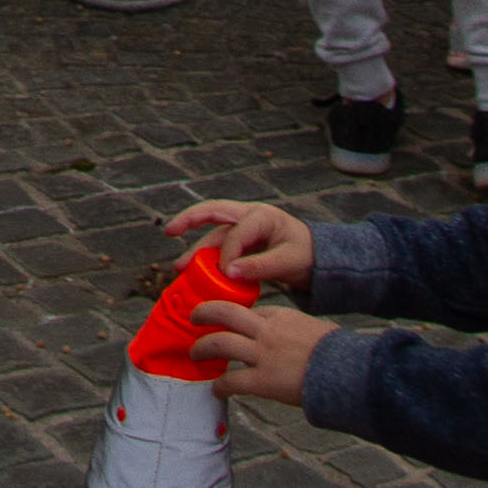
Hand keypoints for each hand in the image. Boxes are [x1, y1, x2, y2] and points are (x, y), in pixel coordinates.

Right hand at [167, 193, 315, 289]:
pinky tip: (194, 271)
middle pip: (213, 212)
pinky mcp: (241, 241)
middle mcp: (248, 216)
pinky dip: (205, 256)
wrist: (318, 259)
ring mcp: (243, 227)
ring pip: (213, 233)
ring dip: (194, 248)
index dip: (228, 254)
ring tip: (178, 268)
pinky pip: (218, 245)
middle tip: (169, 232)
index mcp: (262, 215)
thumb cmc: (306, 255)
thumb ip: (260, 266)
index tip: (225, 275)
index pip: (237, 233)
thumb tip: (228, 272)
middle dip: (189, 219)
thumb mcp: (289, 261)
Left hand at [182, 285, 332, 408]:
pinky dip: (220, 385)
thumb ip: (295, 331)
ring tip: (195, 352)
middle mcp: (267, 331)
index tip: (225, 318)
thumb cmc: (337, 354)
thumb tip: (293, 341)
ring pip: (220, 343)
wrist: (348, 373)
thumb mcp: (314, 330)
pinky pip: (232, 381)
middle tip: (194, 317)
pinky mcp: (264, 381)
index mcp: (281, 316)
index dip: (232, 314)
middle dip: (205, 313)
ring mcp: (263, 355)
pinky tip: (216, 389)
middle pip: (224, 313)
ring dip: (203, 347)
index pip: (249, 310)